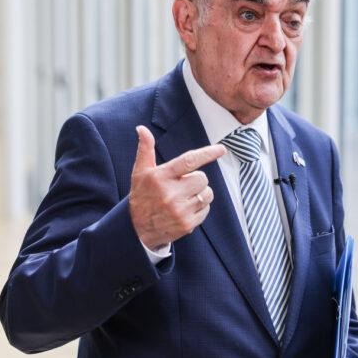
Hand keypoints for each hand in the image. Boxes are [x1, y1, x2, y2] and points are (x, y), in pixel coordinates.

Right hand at [129, 125, 224, 247]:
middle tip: (183, 185)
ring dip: (200, 194)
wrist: (136, 229)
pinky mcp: (186, 224)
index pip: (189, 161)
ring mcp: (179, 211)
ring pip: (207, 194)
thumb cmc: (141, 195)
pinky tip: (184, 210)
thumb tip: (142, 128)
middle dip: (196, 180)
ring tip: (184, 198)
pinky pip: (206, 210)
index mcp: (160, 177)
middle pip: (202, 178)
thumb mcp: (140, 172)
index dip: (207, 154)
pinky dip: (200, 208)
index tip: (221, 149)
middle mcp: (170, 194)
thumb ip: (145, 149)